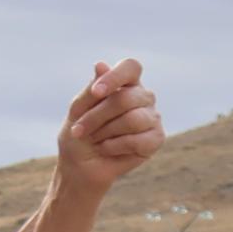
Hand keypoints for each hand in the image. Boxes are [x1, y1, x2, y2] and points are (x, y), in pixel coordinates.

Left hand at [54, 57, 163, 194]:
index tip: (96, 93)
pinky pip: (139, 139)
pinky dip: (115, 146)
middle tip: (78, 131)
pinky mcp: (156, 138)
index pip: (131, 67)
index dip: (115, 77)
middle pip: (126, 98)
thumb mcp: (76, 112)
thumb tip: (100, 64)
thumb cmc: (79, 135)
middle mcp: (142, 96)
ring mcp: (152, 117)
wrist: (80, 167)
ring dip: (105, 133)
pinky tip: (108, 149)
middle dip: (96, 117)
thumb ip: (90, 91)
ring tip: (96, 140)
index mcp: (125, 84)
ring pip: (133, 119)